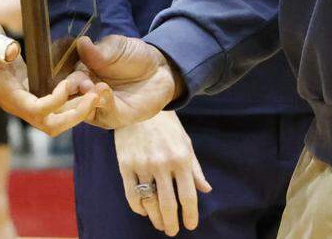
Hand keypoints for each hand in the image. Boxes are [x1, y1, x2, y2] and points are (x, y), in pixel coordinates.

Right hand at [0, 12, 108, 134]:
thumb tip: (12, 52)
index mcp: (9, 95)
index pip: (37, 110)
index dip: (55, 102)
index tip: (69, 83)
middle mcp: (18, 104)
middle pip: (50, 124)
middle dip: (74, 116)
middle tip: (96, 98)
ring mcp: (24, 100)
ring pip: (54, 119)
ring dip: (76, 110)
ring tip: (96, 93)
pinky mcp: (30, 93)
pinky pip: (54, 107)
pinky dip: (70, 102)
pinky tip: (84, 87)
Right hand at [73, 34, 182, 129]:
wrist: (159, 68)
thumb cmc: (133, 55)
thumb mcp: (116, 48)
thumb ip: (98, 51)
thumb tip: (81, 42)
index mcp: (81, 74)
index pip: (66, 82)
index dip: (65, 83)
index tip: (68, 81)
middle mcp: (86, 94)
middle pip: (70, 102)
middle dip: (72, 96)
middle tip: (81, 85)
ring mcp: (99, 107)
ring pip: (84, 111)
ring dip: (87, 102)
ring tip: (95, 88)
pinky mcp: (116, 116)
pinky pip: (106, 115)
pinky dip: (104, 105)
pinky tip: (104, 92)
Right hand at [115, 111, 210, 234]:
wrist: (141, 106)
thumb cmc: (167, 126)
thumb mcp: (185, 143)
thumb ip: (195, 169)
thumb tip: (206, 190)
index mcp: (180, 158)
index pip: (187, 196)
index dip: (190, 215)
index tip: (190, 226)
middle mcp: (162, 163)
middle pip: (168, 204)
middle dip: (171, 223)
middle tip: (172, 231)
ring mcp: (142, 165)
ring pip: (149, 203)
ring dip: (156, 218)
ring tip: (160, 223)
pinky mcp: (125, 165)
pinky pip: (132, 195)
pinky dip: (139, 208)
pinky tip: (145, 210)